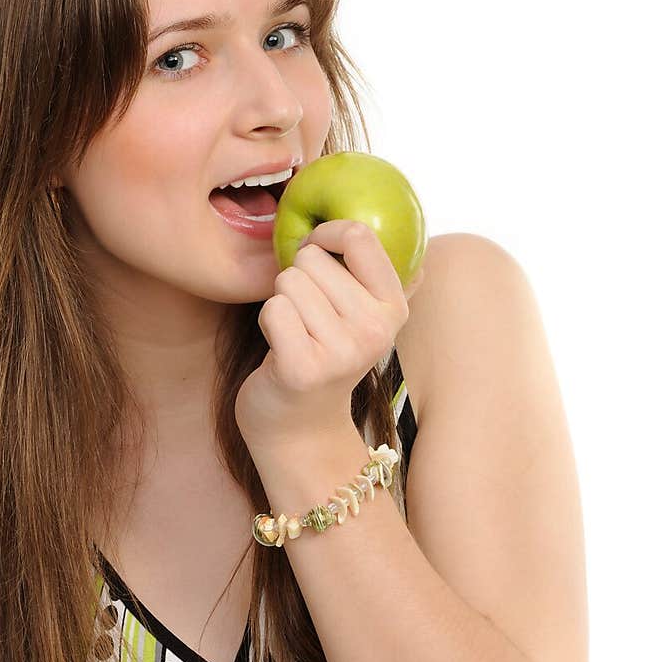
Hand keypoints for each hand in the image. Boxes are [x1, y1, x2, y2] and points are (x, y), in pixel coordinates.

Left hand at [235, 220, 424, 450]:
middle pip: (312, 258)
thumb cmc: (322, 356)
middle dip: (297, 280)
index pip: (358, 236)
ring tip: (295, 334)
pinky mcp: (303, 368)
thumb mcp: (361, 319)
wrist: (300, 426)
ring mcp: (341, 352)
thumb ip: (374, 278)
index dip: (324, 235)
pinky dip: (267, 323)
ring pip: (288, 282)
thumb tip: (387, 239)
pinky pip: (272, 309)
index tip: (314, 254)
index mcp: (393, 308)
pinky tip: (280, 349)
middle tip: (306, 318)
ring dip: (282, 303)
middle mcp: (374, 330)